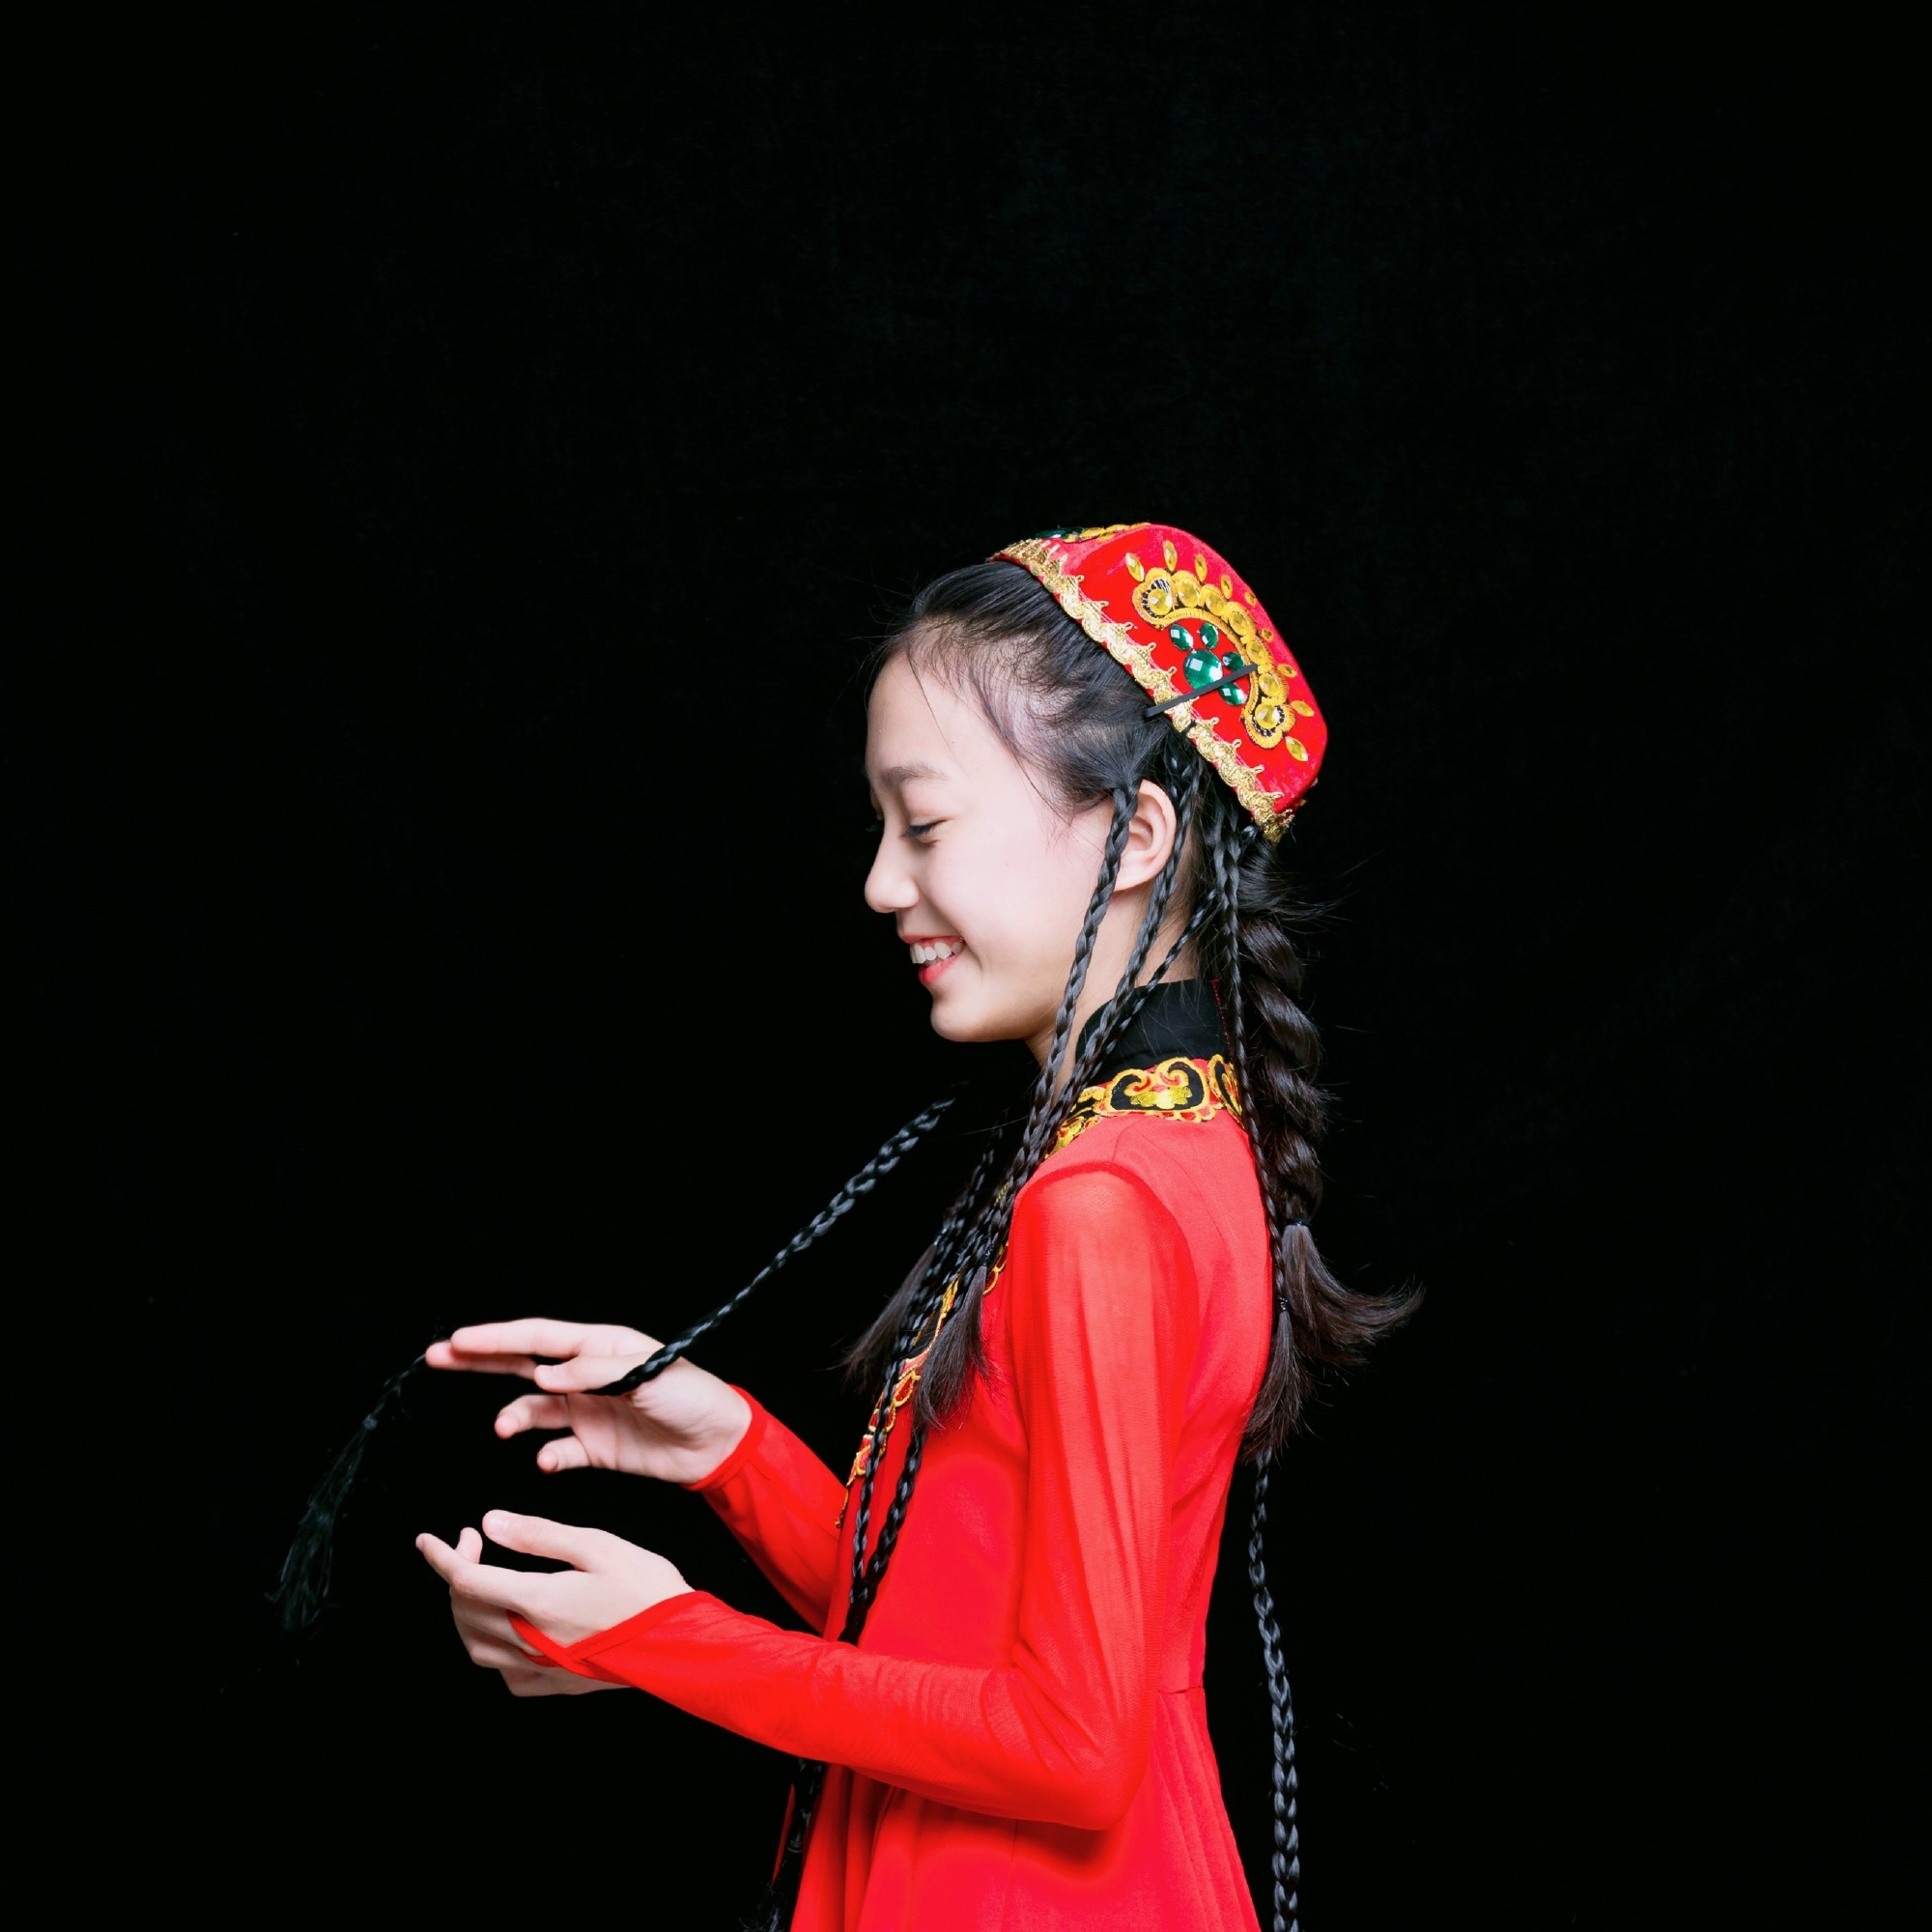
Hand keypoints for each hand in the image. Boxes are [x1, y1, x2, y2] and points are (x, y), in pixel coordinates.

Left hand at [416, 1513, 690, 1693]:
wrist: (680, 1642)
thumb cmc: (646, 1589)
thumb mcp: (596, 1545)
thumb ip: (537, 1534)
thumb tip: (489, 1523)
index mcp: (536, 1602)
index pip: (466, 1580)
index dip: (441, 1557)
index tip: (427, 1539)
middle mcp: (529, 1641)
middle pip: (465, 1612)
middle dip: (458, 1572)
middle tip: (476, 1540)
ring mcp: (540, 1669)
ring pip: (476, 1646)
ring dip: (466, 1611)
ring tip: (484, 1580)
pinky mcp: (555, 1684)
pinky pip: (505, 1674)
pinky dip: (493, 1649)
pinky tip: (509, 1628)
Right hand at [427, 1319, 751, 1485]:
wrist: (718, 1443)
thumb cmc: (691, 1395)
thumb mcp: (647, 1372)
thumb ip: (593, 1373)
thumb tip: (544, 1375)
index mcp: (599, 1347)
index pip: (538, 1337)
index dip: (497, 1338)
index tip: (459, 1340)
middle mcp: (586, 1376)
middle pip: (521, 1365)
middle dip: (480, 1362)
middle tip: (438, 1358)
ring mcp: (587, 1412)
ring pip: (532, 1412)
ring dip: (512, 1419)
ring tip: (503, 1428)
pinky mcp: (594, 1447)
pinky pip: (557, 1451)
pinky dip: (546, 1457)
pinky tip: (547, 1461)